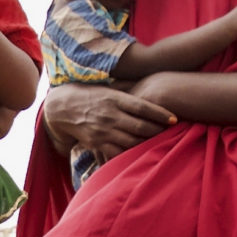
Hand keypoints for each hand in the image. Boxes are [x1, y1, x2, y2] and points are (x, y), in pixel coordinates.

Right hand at [40, 82, 172, 162]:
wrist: (62, 108)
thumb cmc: (89, 95)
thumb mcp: (107, 88)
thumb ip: (126, 89)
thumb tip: (150, 83)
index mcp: (114, 98)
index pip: (142, 106)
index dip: (160, 113)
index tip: (174, 118)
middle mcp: (110, 114)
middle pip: (140, 126)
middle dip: (158, 131)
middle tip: (171, 133)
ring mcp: (103, 130)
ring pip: (131, 141)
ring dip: (147, 143)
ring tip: (160, 143)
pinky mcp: (96, 143)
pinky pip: (118, 152)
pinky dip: (130, 153)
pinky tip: (140, 153)